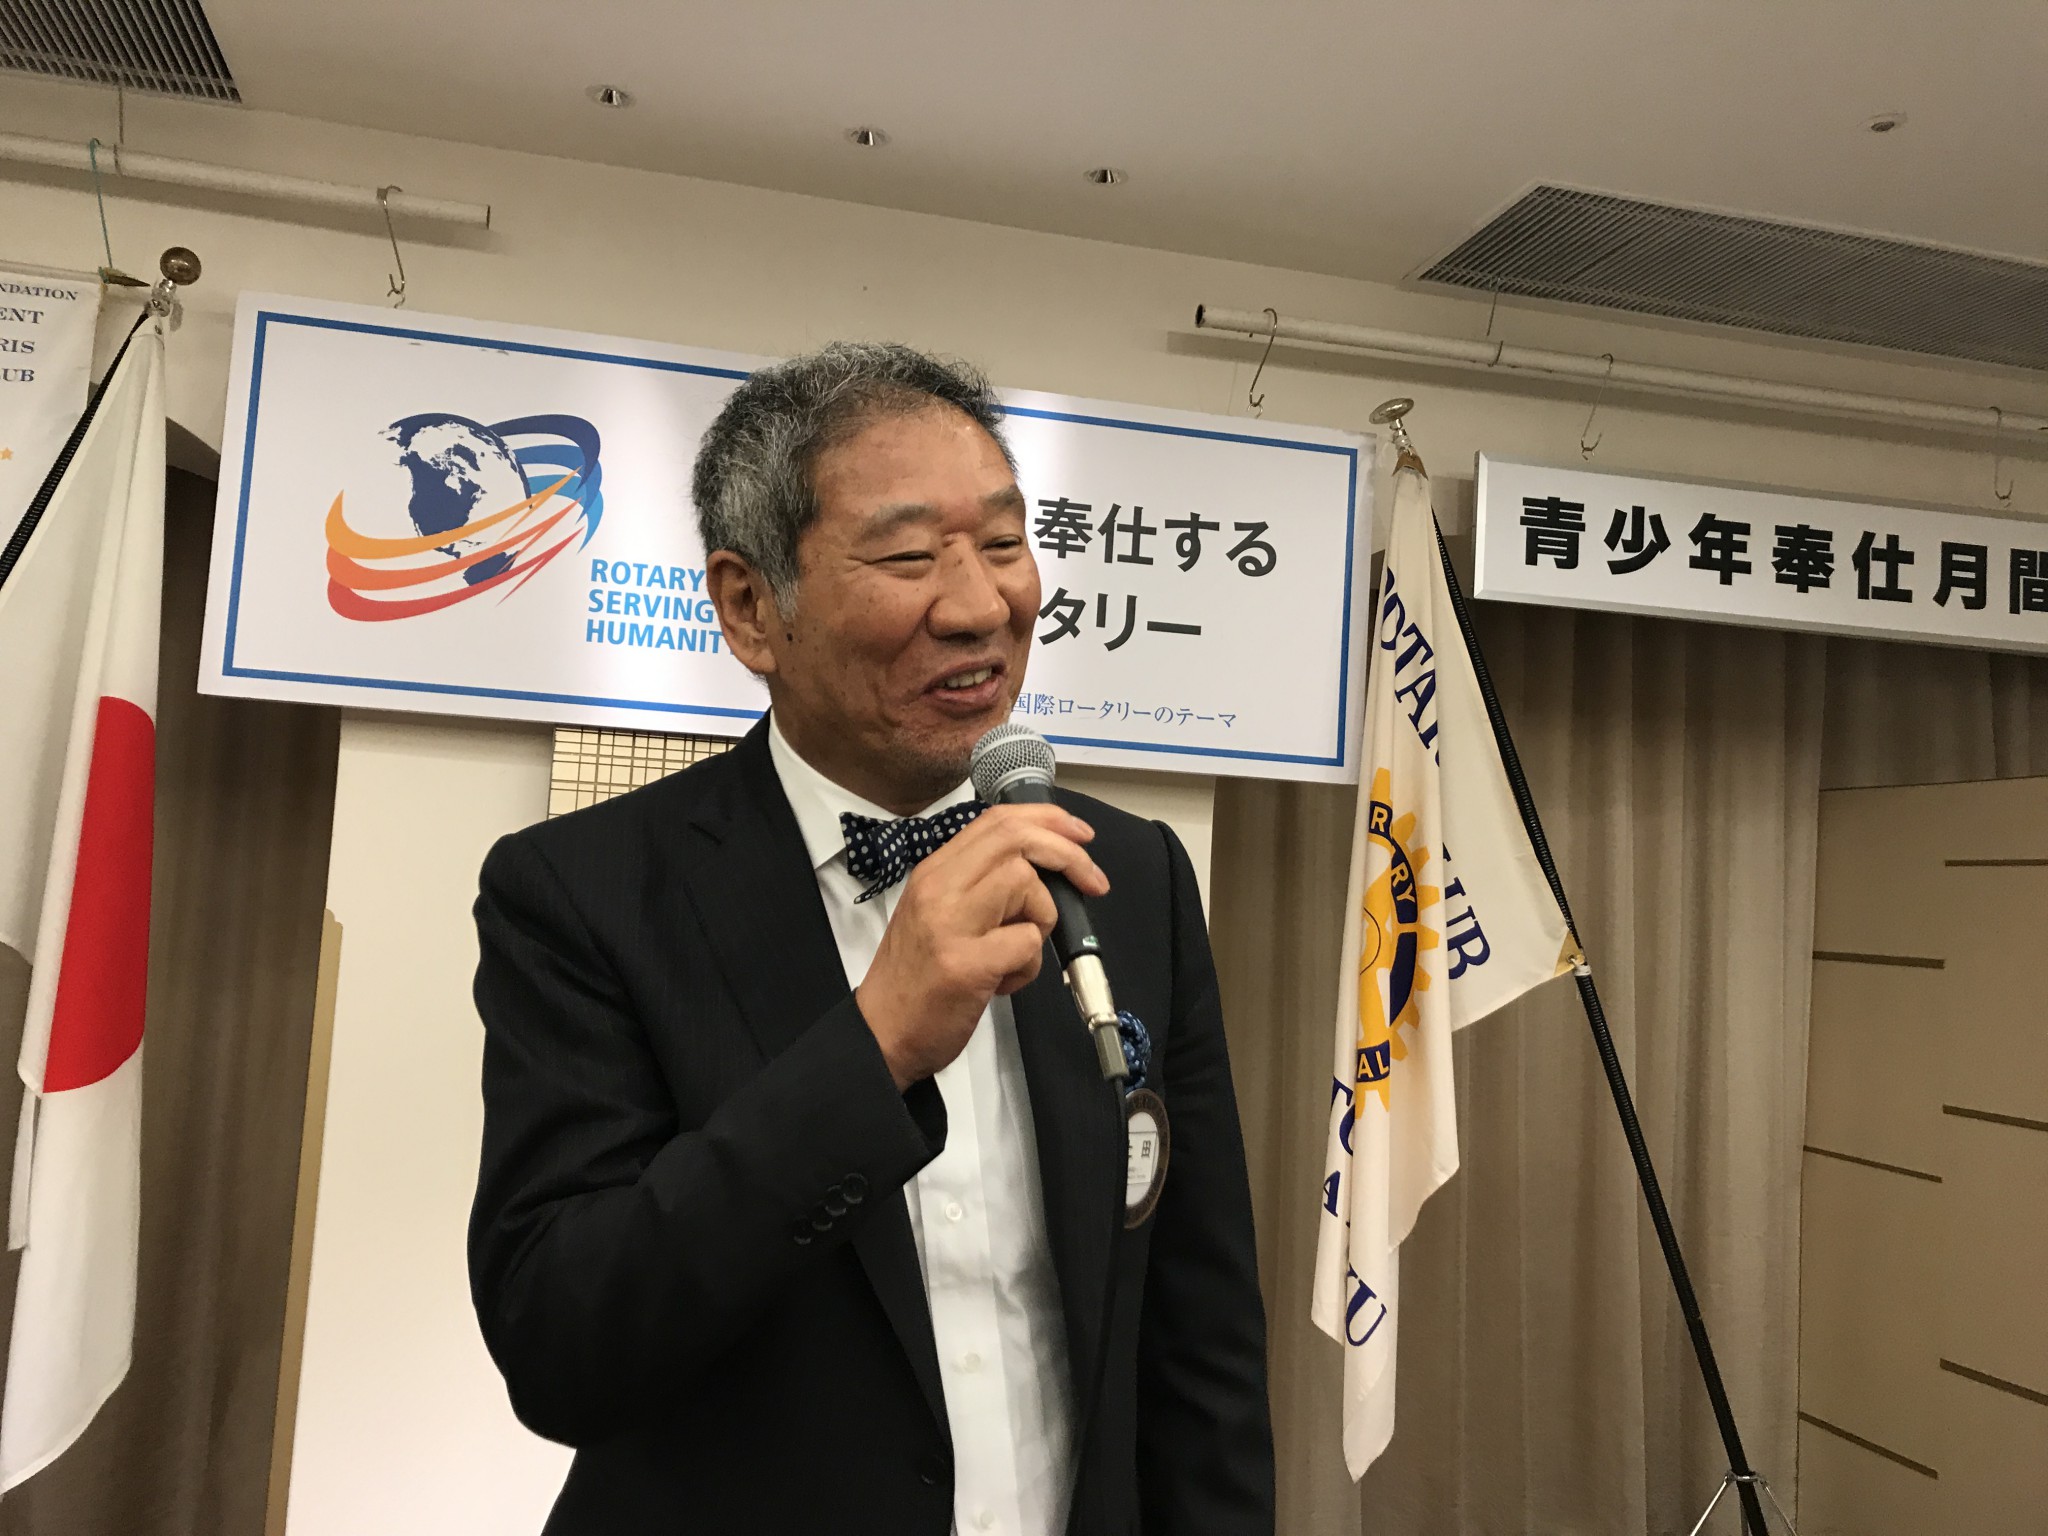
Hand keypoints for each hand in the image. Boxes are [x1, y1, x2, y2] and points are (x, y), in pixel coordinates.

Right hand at [856, 804, 1109, 1090]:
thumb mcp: (936, 912)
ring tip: (1015, 954)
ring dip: (1042, 920)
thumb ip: (978, 883)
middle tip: (1093, 881)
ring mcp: (951, 924)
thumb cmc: (916, 977)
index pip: (998, 821)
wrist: (881, 1032)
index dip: (1048, 821)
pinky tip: (1003, 984)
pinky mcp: (967, 965)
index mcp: (934, 872)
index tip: (1081, 836)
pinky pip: (1028, 943)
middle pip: (1017, 840)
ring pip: (1027, 885)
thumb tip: (1041, 867)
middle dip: (1068, 855)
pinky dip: (1029, 966)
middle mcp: (939, 888)